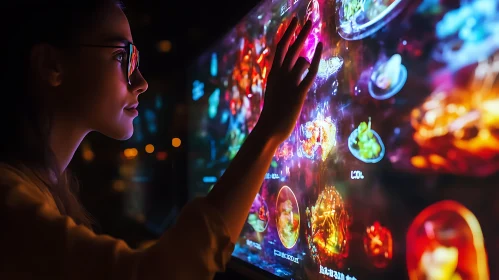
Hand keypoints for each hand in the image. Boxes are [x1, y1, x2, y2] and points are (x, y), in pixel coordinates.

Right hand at [257, 17, 322, 143]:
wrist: (269, 130)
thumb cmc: (273, 116)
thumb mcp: (276, 95)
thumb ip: (282, 83)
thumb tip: (292, 77)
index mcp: (273, 74)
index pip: (280, 47)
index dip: (288, 33)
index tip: (293, 21)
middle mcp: (280, 75)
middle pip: (291, 47)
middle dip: (301, 32)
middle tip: (309, 18)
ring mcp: (289, 83)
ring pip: (301, 60)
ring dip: (307, 63)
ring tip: (302, 83)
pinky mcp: (299, 92)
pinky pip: (310, 71)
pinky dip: (317, 57)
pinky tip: (321, 46)